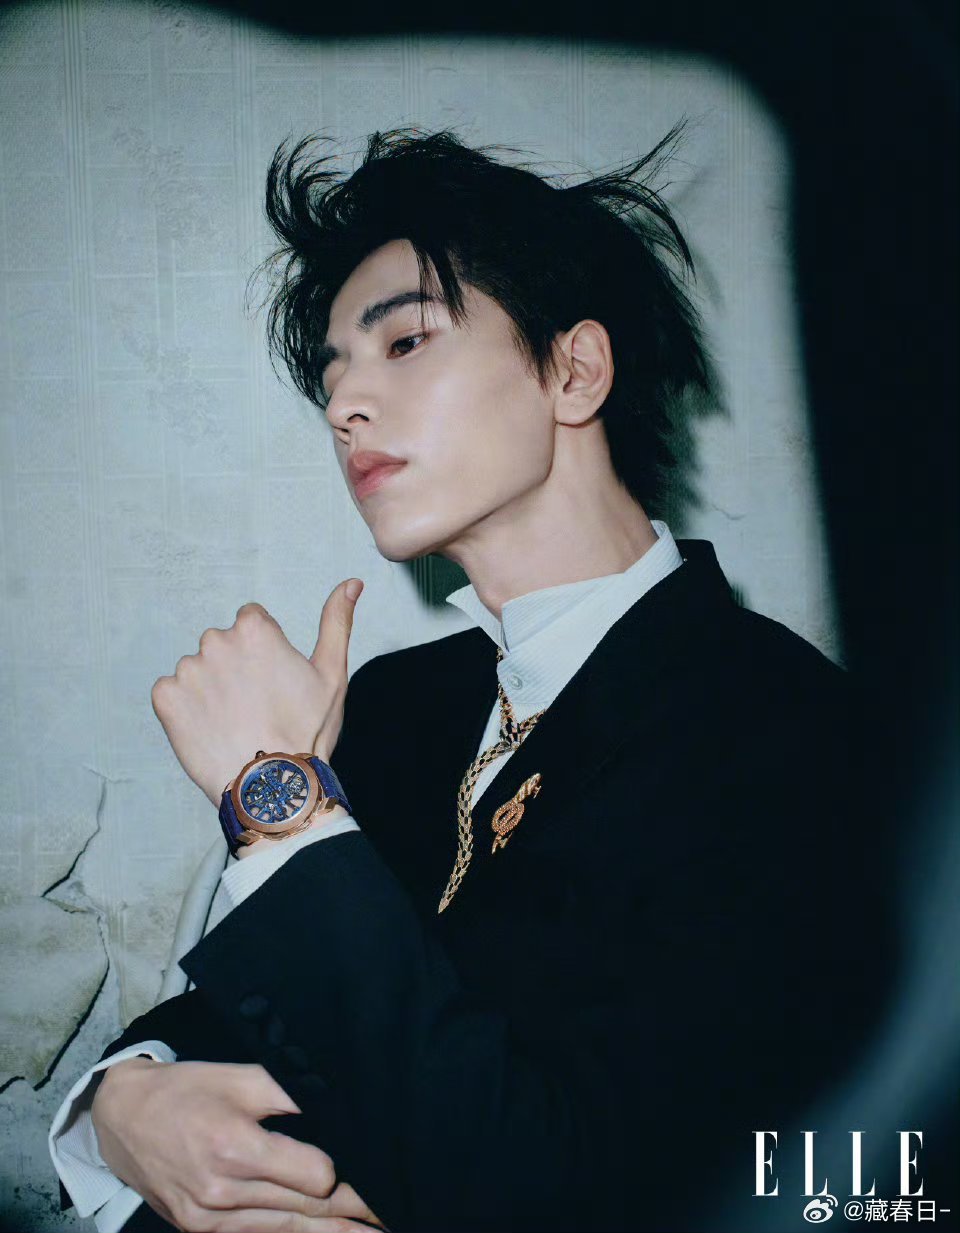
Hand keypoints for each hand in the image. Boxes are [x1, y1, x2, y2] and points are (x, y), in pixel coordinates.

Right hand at [92, 1057, 385, 1231]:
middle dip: (350, 1213)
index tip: (366, 1167)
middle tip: (390, 1216)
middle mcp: (222, 1190)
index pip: (312, 1177)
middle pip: (304, 1209)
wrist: (123, 1119)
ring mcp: (209, 1218)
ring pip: (284, 1231)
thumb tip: (333, 1110)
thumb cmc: (187, 1090)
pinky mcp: (199, 1230)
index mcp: (235, 1146)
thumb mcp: (241, 1076)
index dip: (341, 1173)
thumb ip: (290, 1094)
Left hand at [151, 580, 363, 804]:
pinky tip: (209, 730)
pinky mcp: (165, 698)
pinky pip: (171, 693)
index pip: (251, 623)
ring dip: (210, 690)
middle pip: (222, 645)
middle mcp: (216, 641)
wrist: (271, 786)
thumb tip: (352, 582)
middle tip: (255, 706)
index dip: (265, 653)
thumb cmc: (306, 730)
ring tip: (234, 723)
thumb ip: (336, 621)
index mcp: (254, 629)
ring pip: (198, 671)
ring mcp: (187, 670)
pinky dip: (185, 710)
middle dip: (234, 668)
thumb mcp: (332, 673)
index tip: (274, 683)